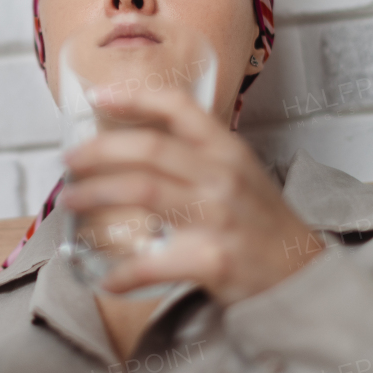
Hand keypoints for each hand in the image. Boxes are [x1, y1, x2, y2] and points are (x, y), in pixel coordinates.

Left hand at [62, 88, 323, 304]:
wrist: (303, 276)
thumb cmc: (264, 225)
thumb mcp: (240, 174)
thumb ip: (197, 157)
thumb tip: (135, 148)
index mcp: (228, 150)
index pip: (178, 107)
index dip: (134, 97)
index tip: (96, 96)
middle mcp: (223, 176)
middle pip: (148, 150)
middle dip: (99, 151)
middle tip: (69, 159)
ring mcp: (218, 217)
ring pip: (143, 194)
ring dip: (97, 195)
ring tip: (71, 200)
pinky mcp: (213, 259)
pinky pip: (154, 261)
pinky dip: (124, 271)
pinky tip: (106, 276)